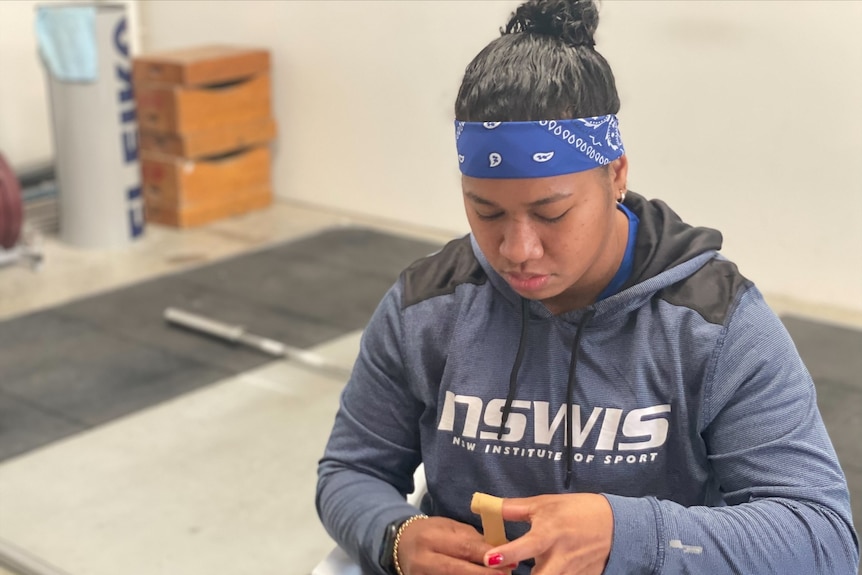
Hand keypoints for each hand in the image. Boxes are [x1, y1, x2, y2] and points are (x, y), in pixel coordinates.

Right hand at [396, 516, 508, 574]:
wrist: (400, 546)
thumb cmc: (430, 533)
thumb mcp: (449, 528)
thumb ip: (474, 540)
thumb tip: (503, 551)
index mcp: (430, 538)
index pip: (463, 548)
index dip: (487, 556)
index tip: (510, 561)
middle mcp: (422, 560)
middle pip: (457, 570)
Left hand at [482, 493, 612, 574]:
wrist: (614, 525)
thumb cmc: (575, 510)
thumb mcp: (544, 504)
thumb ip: (512, 509)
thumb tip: (482, 506)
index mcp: (549, 534)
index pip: (525, 547)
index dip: (506, 554)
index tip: (489, 558)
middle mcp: (560, 557)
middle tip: (504, 573)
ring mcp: (573, 574)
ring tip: (529, 570)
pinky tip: (546, 571)